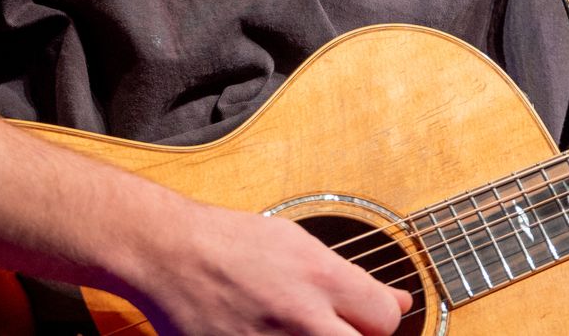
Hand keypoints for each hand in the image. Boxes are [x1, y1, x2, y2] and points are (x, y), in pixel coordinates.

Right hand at [122, 201, 411, 335]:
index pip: (385, 320)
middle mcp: (301, 319)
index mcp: (320, 279)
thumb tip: (400, 302)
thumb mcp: (299, 244)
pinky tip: (269, 332)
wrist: (168, 255)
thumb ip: (352, 279)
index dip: (381, 318)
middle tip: (339, 324)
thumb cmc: (231, 242)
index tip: (370, 316)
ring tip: (298, 326)